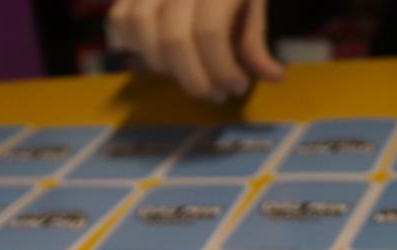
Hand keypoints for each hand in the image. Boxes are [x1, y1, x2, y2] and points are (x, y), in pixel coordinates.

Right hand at [109, 0, 286, 101]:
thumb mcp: (253, 4)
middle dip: (195, 78)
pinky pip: (120, 18)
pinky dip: (133, 43)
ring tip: (187, 73)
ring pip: (141, 27)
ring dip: (163, 64)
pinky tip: (157, 53)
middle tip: (215, 94)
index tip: (237, 87)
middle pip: (173, 38)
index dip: (222, 68)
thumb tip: (275, 77)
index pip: (210, 31)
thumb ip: (255, 42)